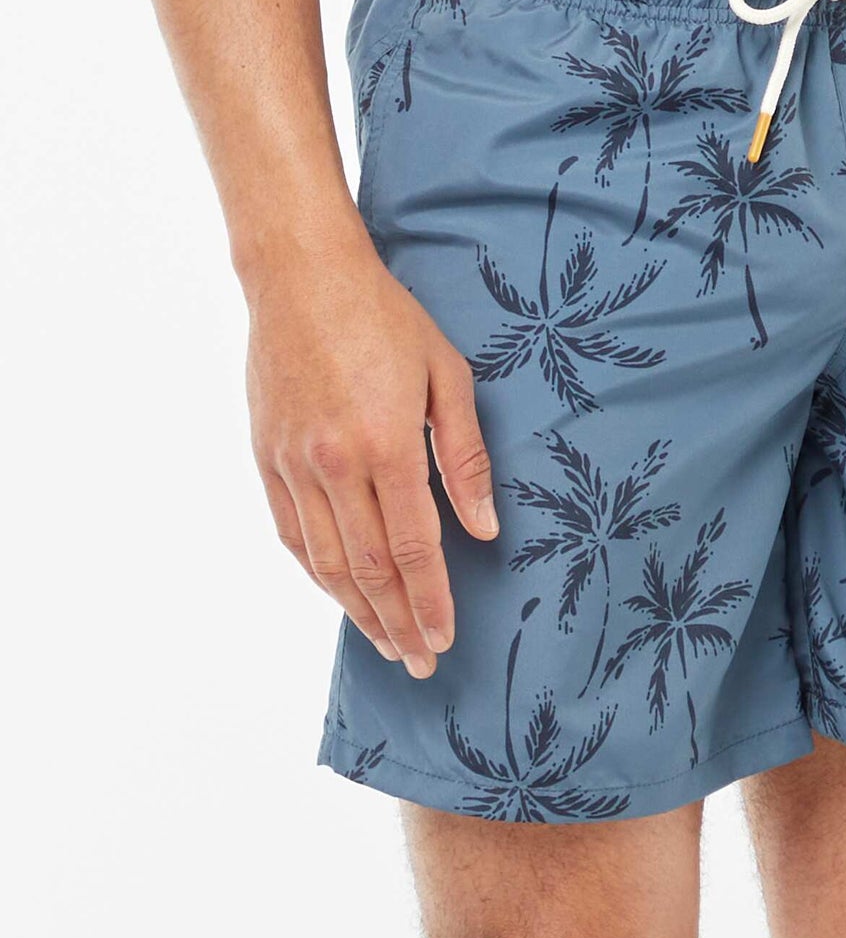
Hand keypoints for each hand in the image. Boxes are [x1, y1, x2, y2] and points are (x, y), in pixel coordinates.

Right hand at [245, 243, 497, 677]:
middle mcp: (333, 464)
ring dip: (356, 610)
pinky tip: (338, 593)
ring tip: (386, 642)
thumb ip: (466, 456)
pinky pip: (292, 531)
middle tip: (421, 660)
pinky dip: (316, 571)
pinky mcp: (266, 456)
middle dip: (398, 622)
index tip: (445, 638)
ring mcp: (293, 463)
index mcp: (386, 444)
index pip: (413, 548)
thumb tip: (485, 527)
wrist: (302, 277)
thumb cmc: (387, 318)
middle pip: (367, 568)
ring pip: (324, 560)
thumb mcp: (448, 375)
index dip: (431, 600)